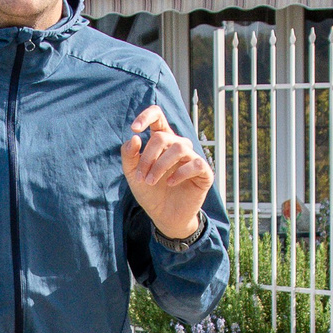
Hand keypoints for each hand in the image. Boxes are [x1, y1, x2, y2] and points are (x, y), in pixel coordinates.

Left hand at [122, 106, 211, 241]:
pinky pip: (196, 163)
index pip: (158, 116)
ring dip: (161, 165)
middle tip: (141, 177)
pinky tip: (170, 183)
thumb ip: (129, 156)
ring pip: (179, 147)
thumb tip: (134, 137)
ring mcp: (192, 157)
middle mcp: (178, 145)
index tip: (134, 129)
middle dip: (148, 157)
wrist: (164, 216)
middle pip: (163, 137)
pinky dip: (180, 173)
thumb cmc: (150, 192)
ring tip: (151, 181)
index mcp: (162, 141)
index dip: (146, 116)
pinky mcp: (204, 172)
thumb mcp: (133, 174)